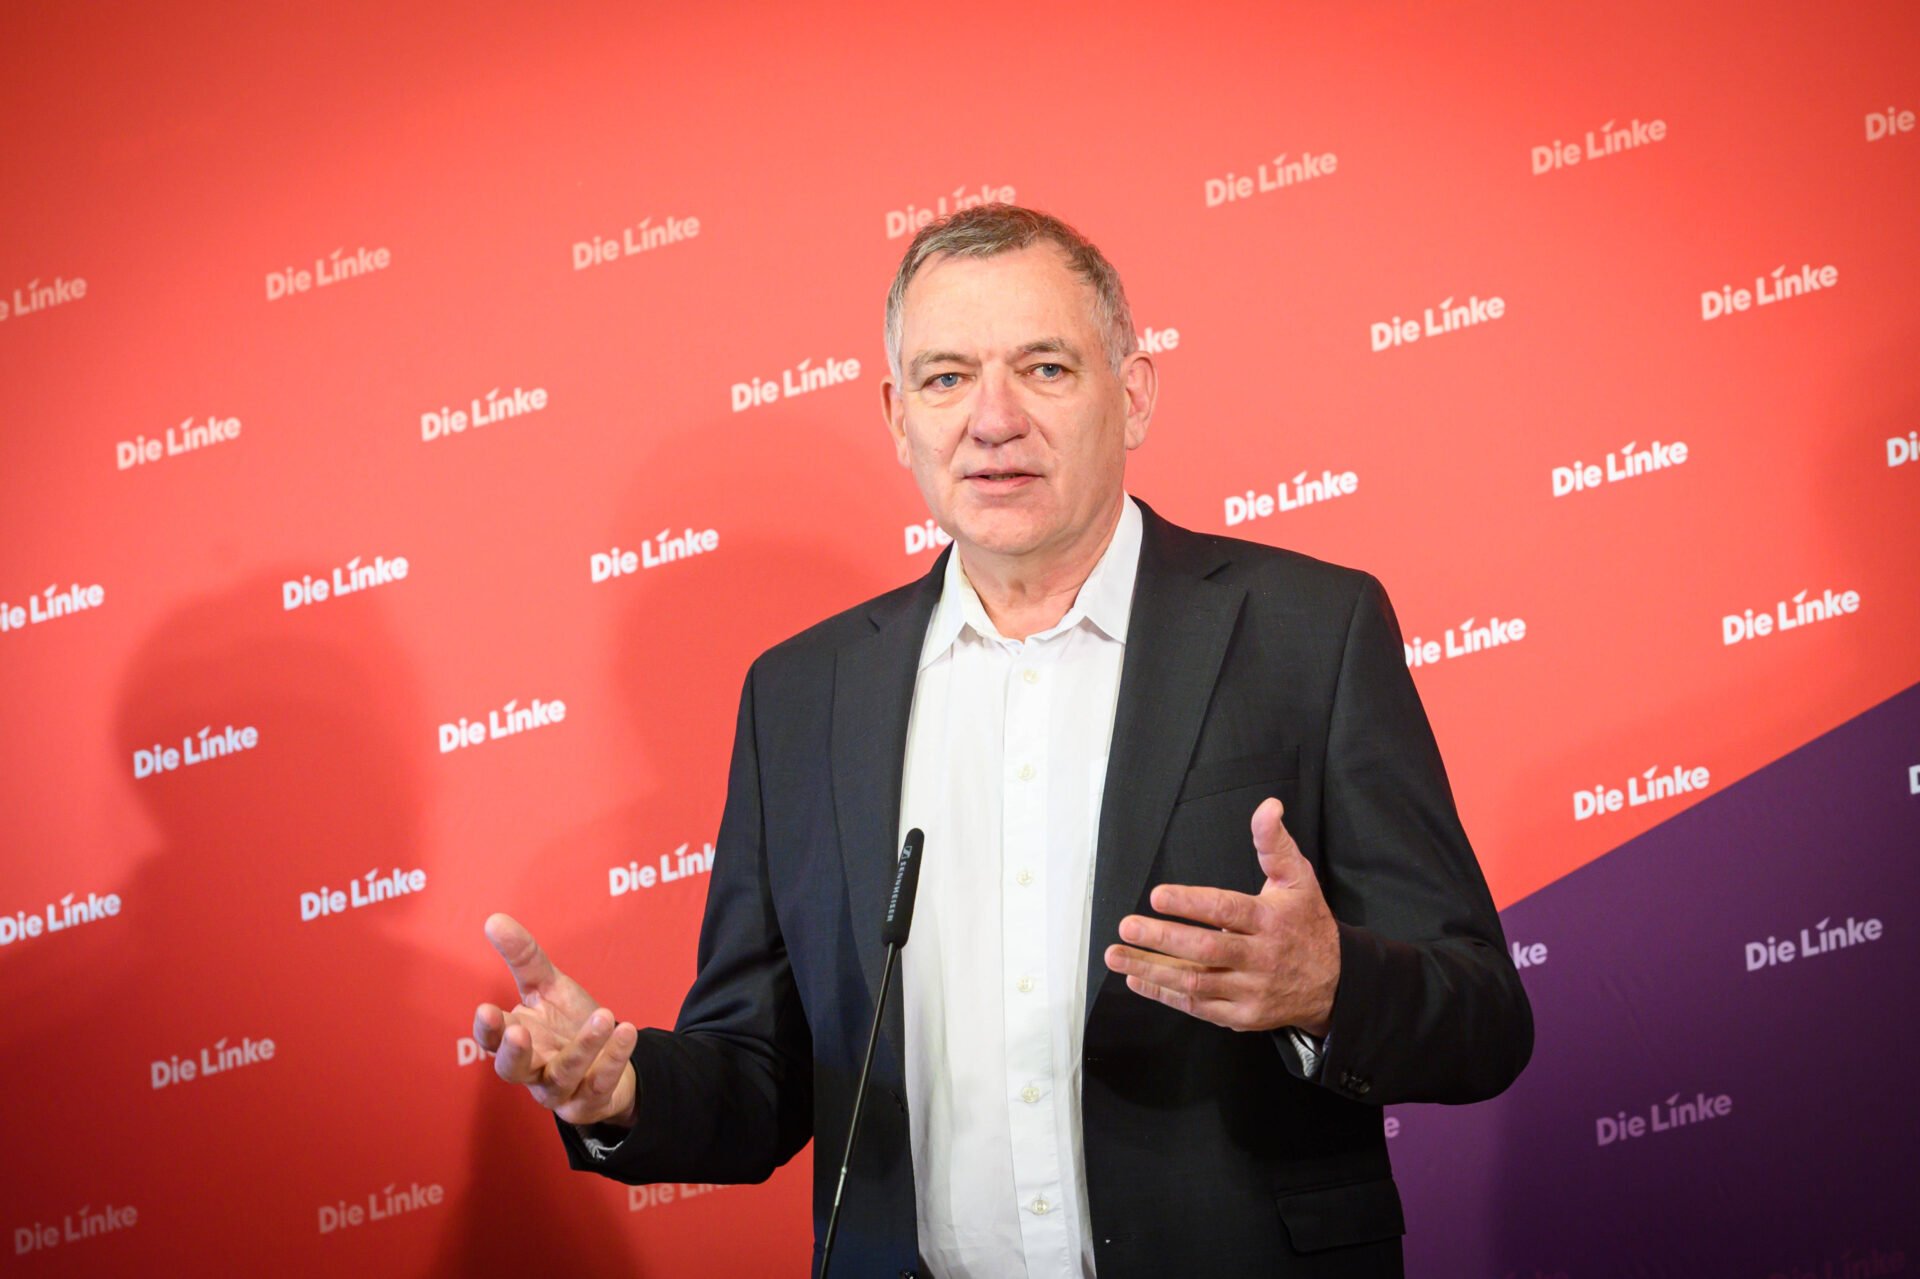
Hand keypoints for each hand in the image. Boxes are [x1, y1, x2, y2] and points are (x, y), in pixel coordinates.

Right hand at [472, 913, 639, 1127]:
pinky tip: (626, 1031)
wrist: (608, 1057)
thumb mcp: (548, 986)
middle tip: (518, 1032)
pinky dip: (613, 1058)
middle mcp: (533, 1069)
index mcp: (517, 1039)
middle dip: (513, 1053)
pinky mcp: (589, 1101)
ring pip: (562, 1075)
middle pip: (512, 1070)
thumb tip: (494, 919)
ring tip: (603, 1016)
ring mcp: (560, 1089)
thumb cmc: (567, 1021)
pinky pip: (600, 1083)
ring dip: (583, 1047)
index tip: (486, 1009)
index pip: (492, 1039)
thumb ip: (523, 957)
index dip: (488, 1029)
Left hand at [1104, 797, 1339, 1035]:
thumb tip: (1268, 806)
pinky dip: (1165, 995)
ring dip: (1152, 969)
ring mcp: (1251, 990)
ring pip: (1196, 982)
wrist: (1336, 983)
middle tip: (1127, 926)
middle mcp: (1261, 958)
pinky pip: (1198, 1007)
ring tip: (1117, 954)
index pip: (1227, 910)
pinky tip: (1137, 978)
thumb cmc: (1306, 923)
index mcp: (1270, 921)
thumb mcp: (1298, 879)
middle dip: (1162, 939)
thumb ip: (1274, 843)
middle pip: (1206, 950)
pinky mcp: (1243, 1016)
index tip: (1157, 895)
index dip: (1191, 903)